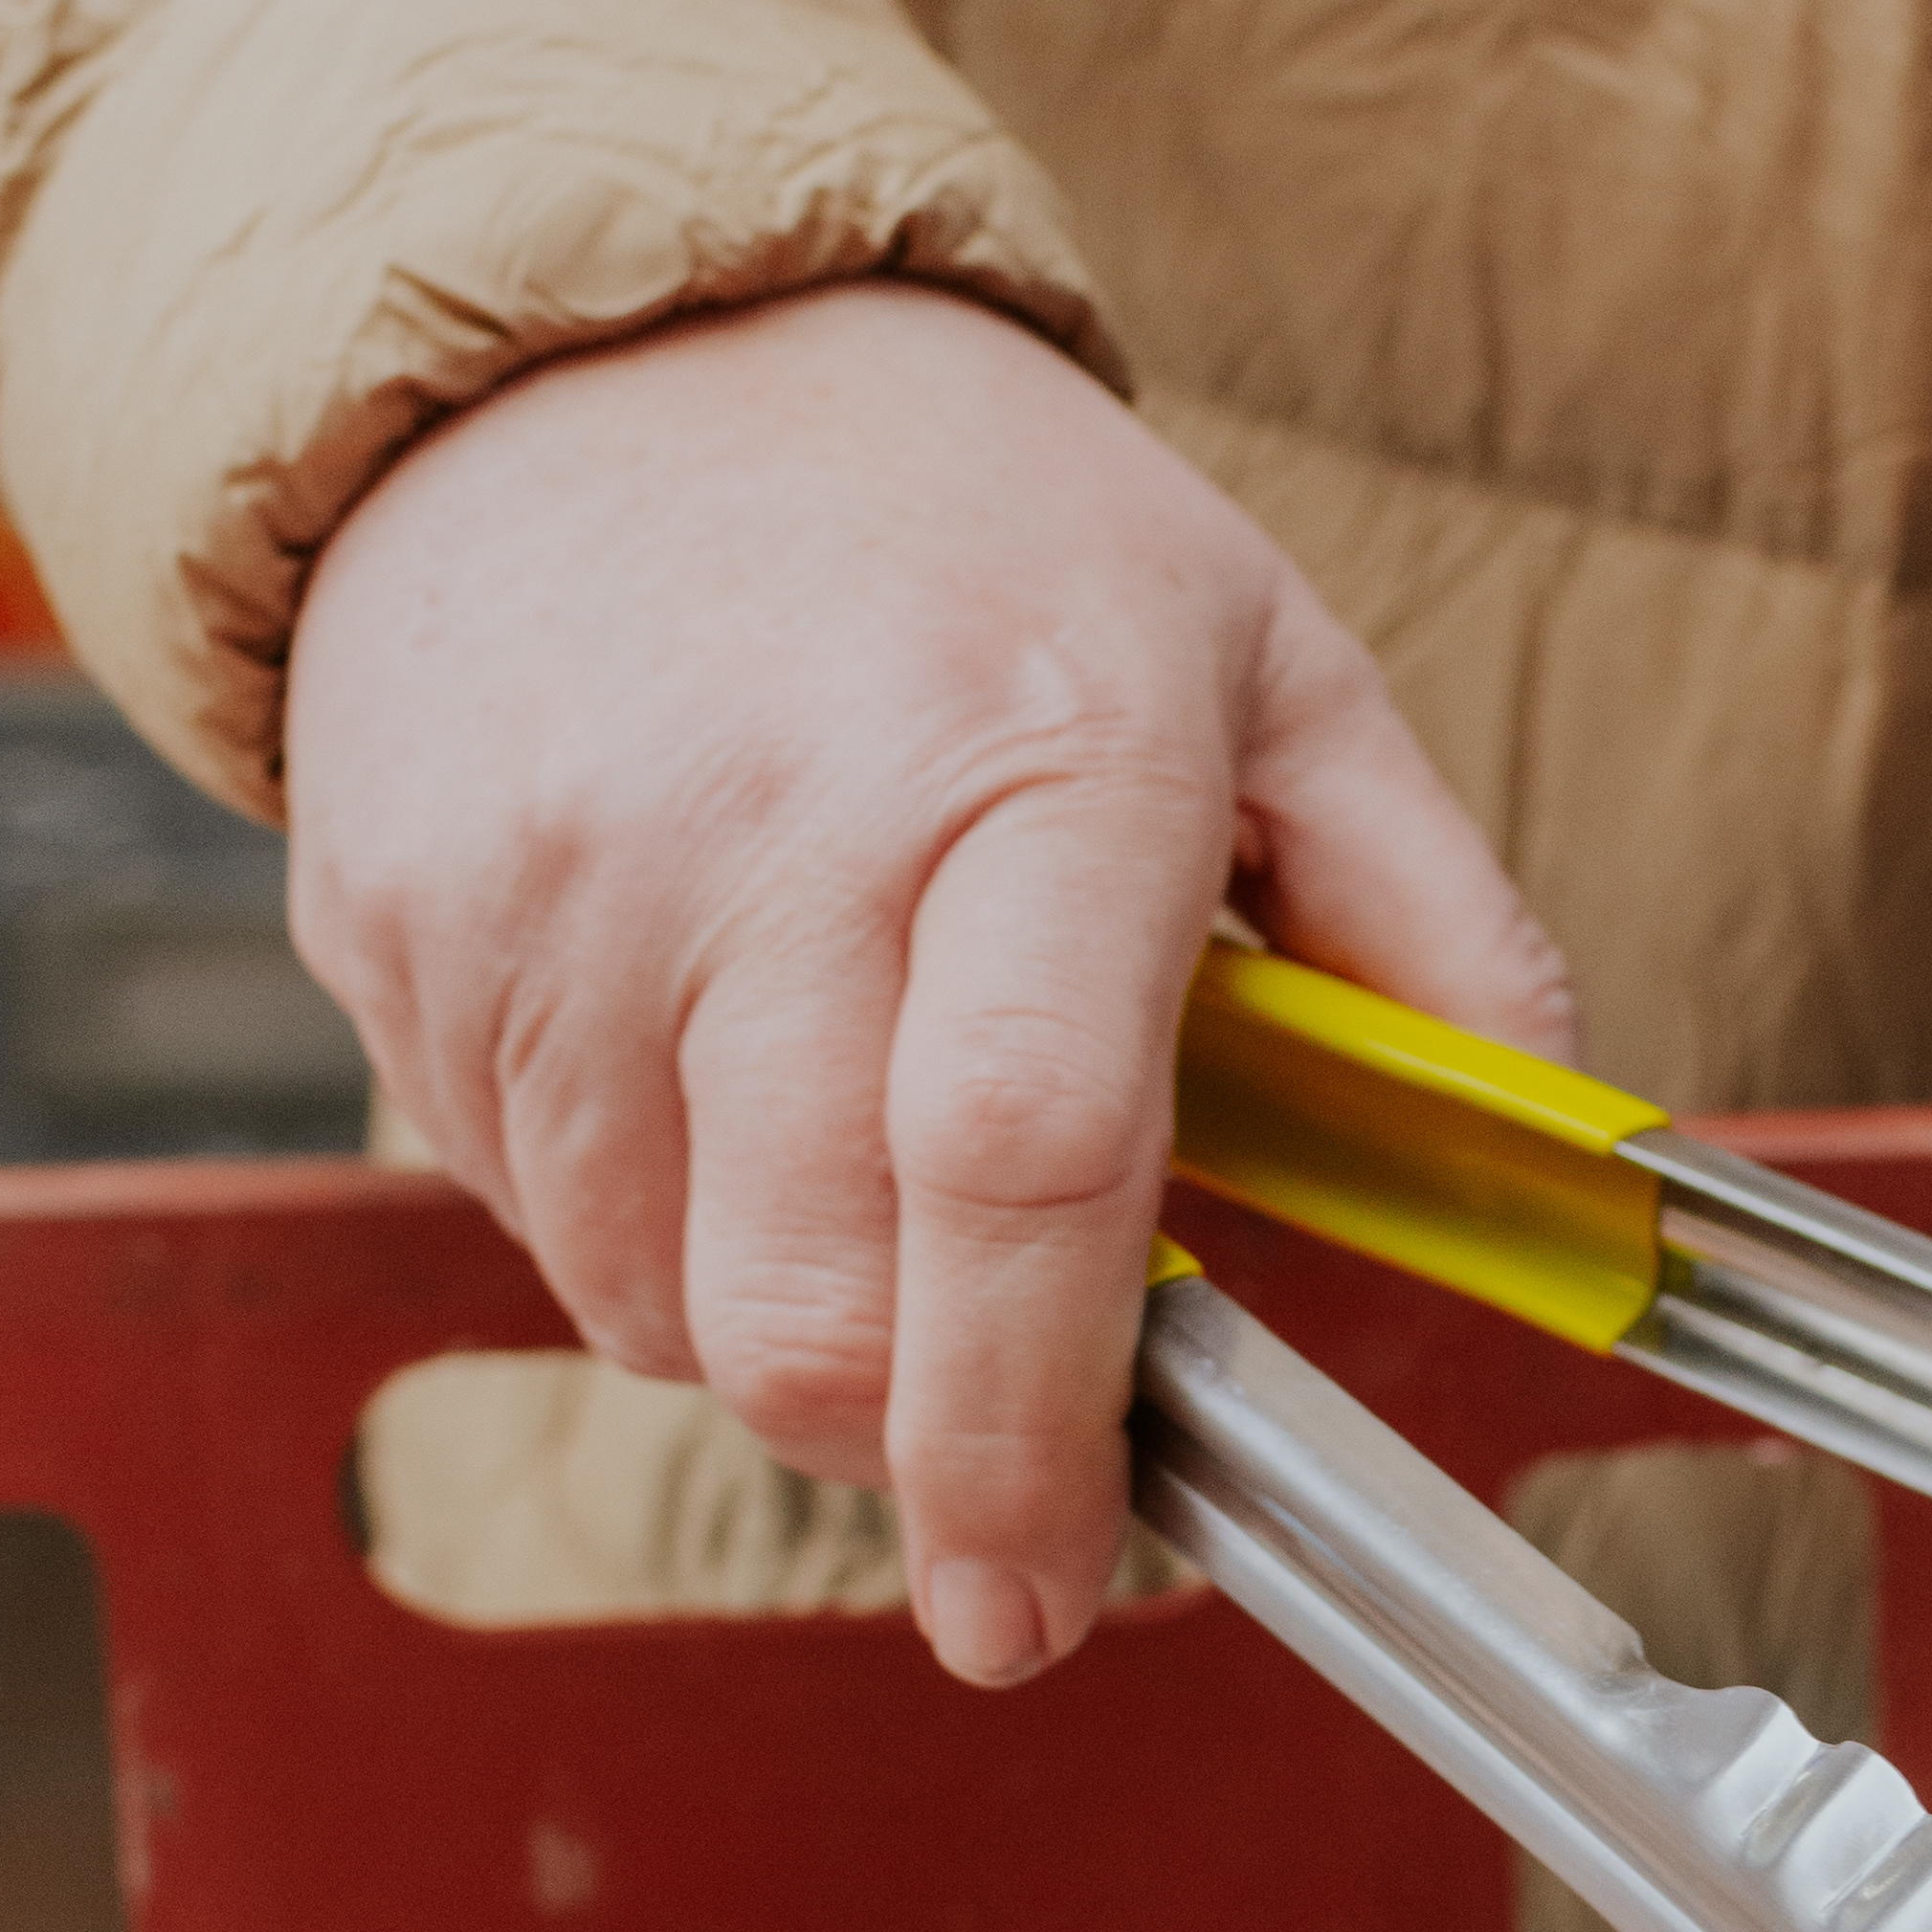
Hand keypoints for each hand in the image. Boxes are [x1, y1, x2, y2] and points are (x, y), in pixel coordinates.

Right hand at [286, 282, 1572, 1682]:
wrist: (598, 341)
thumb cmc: (968, 528)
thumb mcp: (1270, 659)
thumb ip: (1431, 923)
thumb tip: (1538, 1160)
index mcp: (1029, 759)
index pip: (1023, 1166)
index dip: (1034, 1435)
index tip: (1054, 1589)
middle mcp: (765, 833)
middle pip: (808, 1308)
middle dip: (908, 1441)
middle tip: (986, 1416)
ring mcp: (549, 889)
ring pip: (658, 1303)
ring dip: (780, 1315)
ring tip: (846, 1129)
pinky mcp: (393, 929)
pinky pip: (522, 1210)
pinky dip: (641, 1214)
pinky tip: (701, 1053)